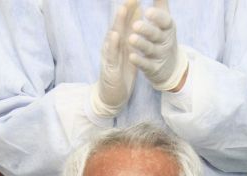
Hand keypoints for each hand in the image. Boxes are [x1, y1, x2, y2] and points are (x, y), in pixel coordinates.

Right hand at [90, 0, 140, 117]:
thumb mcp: (129, 51)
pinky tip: (116, 36)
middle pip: (119, 23)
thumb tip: (138, 15)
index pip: (126, 21)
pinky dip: (113, 45)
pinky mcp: (109, 68)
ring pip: (113, 36)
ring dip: (118, 22)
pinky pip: (110, 55)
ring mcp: (109, 55)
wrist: (112, 96)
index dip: (132, 8)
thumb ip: (132, 33)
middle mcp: (113, 45)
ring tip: (123, 8)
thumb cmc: (120, 72)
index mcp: (120, 41)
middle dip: (125, 8)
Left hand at [127, 0, 188, 91]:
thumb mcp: (165, 21)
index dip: (158, 16)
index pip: (165, 21)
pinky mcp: (153, 68)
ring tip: (131, 38)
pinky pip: (146, 65)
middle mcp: (165, 41)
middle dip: (147, 30)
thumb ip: (160, 4)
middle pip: (156, 35)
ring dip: (140, 44)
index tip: (148, 11)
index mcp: (167, 28)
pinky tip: (131, 56)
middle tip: (136, 25)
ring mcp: (159, 55)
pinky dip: (139, 61)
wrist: (171, 67)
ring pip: (150, 49)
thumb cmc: (163, 37)